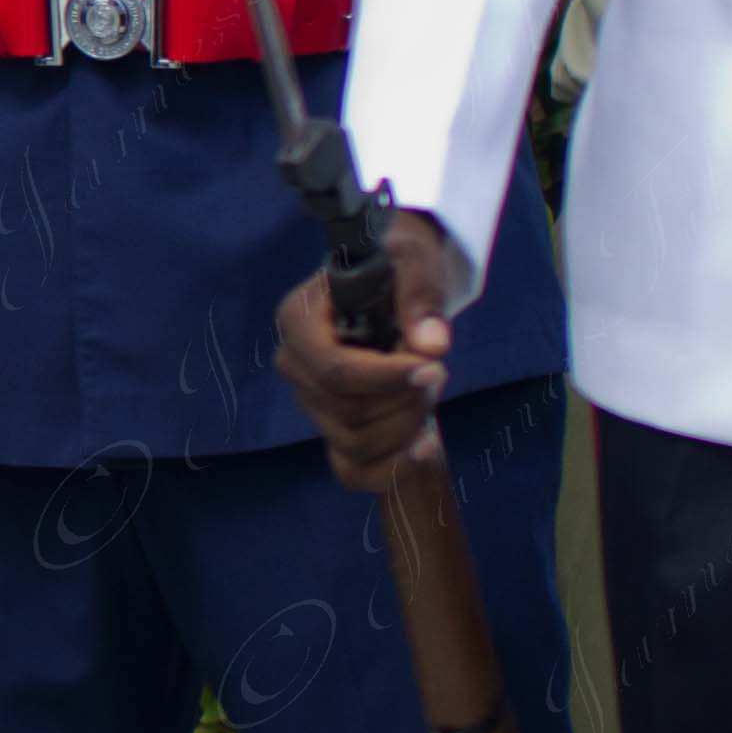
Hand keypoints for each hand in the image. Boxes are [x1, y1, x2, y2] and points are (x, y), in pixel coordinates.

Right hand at [275, 212, 458, 492]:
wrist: (396, 286)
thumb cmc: (398, 266)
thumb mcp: (414, 261)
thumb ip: (421, 296)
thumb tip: (432, 345)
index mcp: (297, 320)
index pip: (333, 369)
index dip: (385, 378)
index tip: (433, 368)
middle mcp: (293, 365)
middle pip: (348, 411)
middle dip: (404, 399)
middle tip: (438, 371)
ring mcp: (309, 403)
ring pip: (356, 442)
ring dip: (407, 424)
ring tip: (428, 390)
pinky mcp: (329, 430)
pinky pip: (353, 471)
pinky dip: (393, 467)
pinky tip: (424, 445)